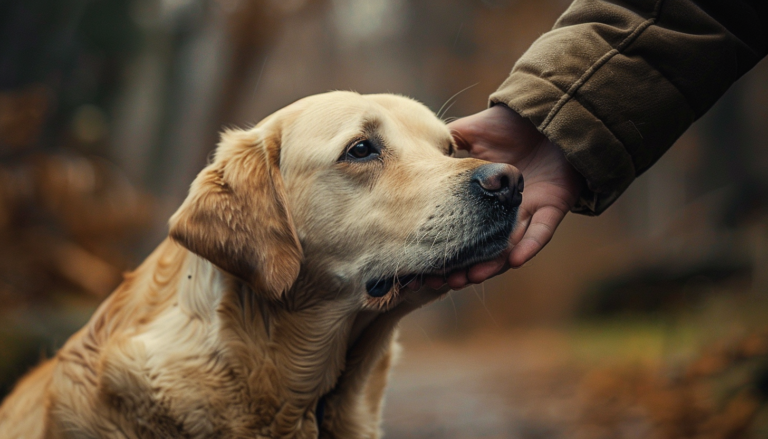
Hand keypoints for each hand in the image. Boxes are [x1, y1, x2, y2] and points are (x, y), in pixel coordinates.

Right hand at [423, 105, 583, 289]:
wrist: (547, 112)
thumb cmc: (508, 124)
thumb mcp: (468, 133)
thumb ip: (444, 145)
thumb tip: (411, 157)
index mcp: (483, 198)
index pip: (460, 231)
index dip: (443, 248)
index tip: (421, 266)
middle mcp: (504, 211)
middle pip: (482, 249)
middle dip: (463, 268)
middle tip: (442, 282)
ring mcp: (529, 211)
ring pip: (509, 247)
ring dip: (492, 265)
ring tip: (470, 278)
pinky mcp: (553, 206)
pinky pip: (541, 231)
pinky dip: (529, 246)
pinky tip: (515, 260)